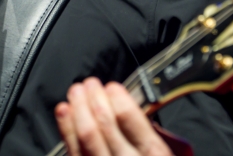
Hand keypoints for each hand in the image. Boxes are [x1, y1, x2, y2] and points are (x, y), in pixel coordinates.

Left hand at [55, 77, 173, 155]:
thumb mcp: (168, 153)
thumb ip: (148, 132)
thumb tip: (125, 105)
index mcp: (154, 154)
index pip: (130, 119)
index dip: (117, 98)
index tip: (111, 86)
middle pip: (104, 124)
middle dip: (94, 98)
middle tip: (89, 83)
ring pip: (87, 136)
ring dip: (79, 108)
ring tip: (76, 92)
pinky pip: (74, 152)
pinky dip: (66, 128)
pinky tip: (64, 112)